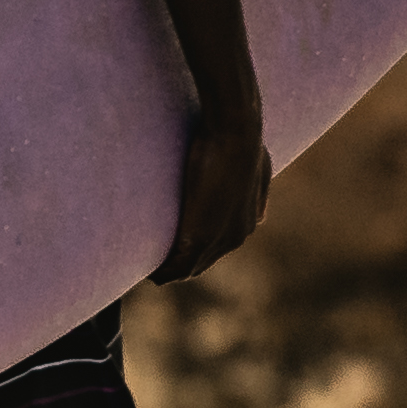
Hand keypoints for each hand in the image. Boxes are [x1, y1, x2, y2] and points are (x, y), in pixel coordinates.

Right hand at [157, 88, 272, 283]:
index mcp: (247, 223)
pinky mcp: (198, 237)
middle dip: (180, 265)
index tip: (177, 247)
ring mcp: (217, 240)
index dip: (197, 252)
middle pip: (202, 263)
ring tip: (146, 269)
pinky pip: (176, 267)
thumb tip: (260, 214)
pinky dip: (162, 271)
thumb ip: (258, 194)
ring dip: (168, 271)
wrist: (236, 135)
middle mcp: (235, 238)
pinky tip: (146, 271)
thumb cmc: (243, 142)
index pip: (217, 248)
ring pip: (188, 269)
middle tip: (156, 261)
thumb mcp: (259, 169)